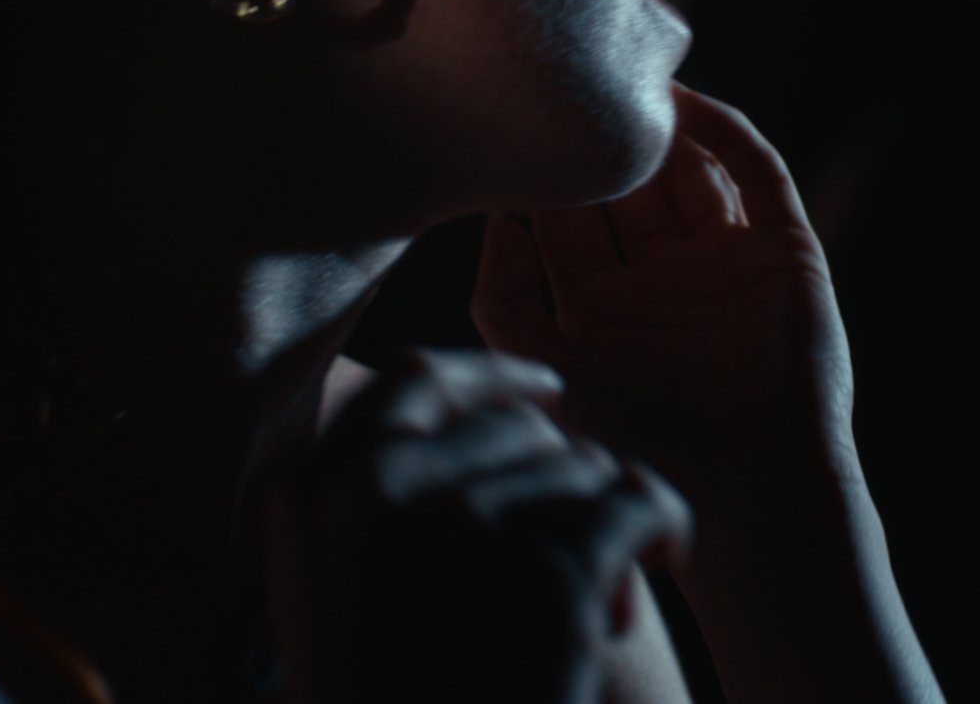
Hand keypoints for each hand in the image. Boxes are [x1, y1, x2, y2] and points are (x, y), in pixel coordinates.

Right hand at [262, 348, 693, 703]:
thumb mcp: (338, 599)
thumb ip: (375, 508)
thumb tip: (474, 407)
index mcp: (313, 488)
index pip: (415, 384)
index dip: (492, 380)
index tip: (546, 391)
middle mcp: (380, 483)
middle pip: (515, 429)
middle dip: (561, 480)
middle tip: (581, 549)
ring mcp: (464, 517)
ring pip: (583, 465)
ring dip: (606, 522)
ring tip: (604, 598)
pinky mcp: (551, 563)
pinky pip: (637, 500)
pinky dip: (663, 526)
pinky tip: (666, 554)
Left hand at [471, 82, 859, 513]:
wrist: (745, 499)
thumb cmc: (637, 451)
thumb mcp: (544, 372)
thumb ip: (503, 302)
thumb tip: (495, 213)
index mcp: (603, 314)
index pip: (562, 226)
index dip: (538, 178)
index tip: (507, 126)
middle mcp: (662, 285)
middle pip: (622, 191)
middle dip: (594, 145)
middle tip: (563, 88)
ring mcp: (725, 267)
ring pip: (685, 173)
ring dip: (656, 128)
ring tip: (620, 80)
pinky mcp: (784, 256)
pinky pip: (757, 176)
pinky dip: (725, 133)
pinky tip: (684, 102)